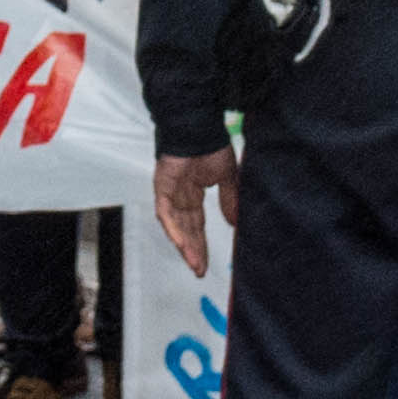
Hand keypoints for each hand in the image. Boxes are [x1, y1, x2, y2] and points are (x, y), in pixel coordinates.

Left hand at [152, 149, 241, 275]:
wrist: (200, 127)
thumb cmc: (212, 145)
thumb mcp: (227, 177)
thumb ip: (230, 200)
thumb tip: (235, 224)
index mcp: (193, 194)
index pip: (196, 225)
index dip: (200, 244)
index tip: (205, 263)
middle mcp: (180, 196)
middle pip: (186, 230)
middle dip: (193, 251)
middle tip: (199, 271)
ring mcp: (170, 192)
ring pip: (175, 226)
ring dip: (184, 245)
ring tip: (194, 264)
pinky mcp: (162, 187)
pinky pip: (165, 212)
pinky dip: (173, 228)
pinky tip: (182, 244)